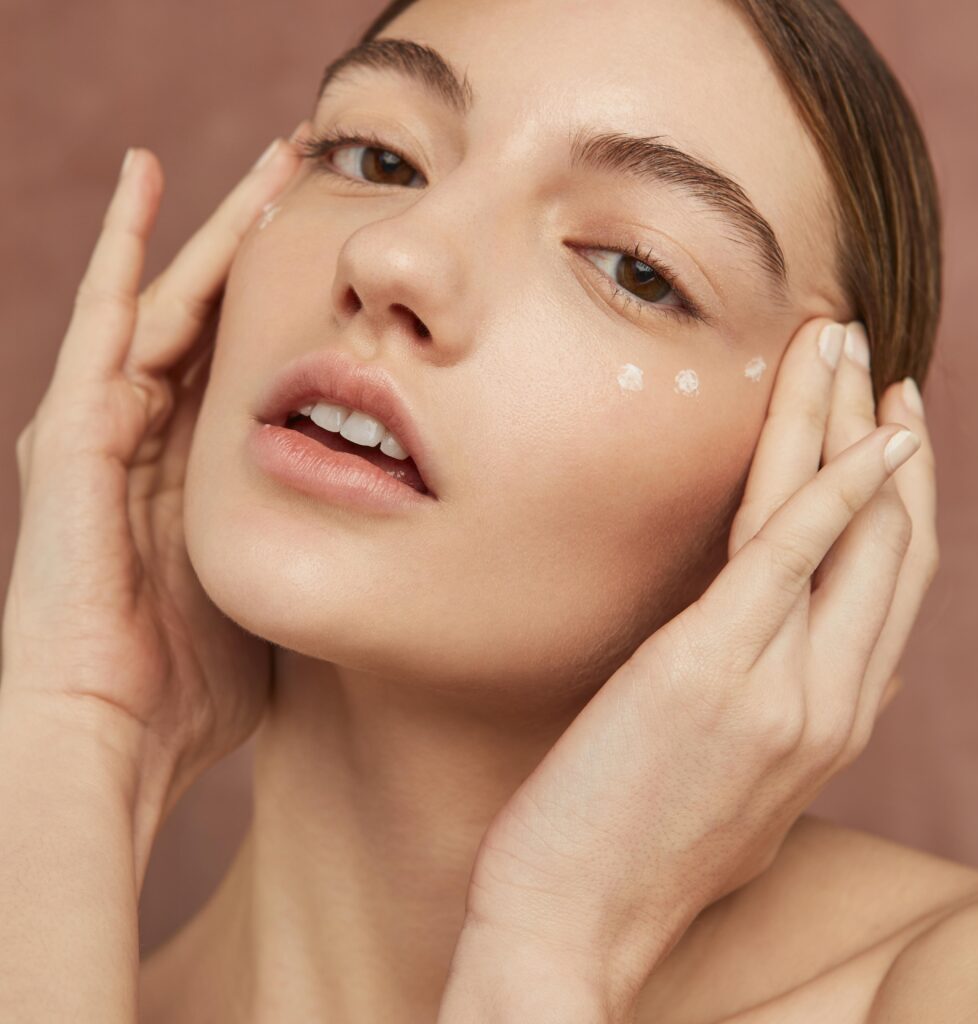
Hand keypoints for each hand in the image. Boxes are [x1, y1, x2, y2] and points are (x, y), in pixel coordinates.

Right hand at [1, 127, 307, 877]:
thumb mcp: (274, 597)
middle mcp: (153, 438)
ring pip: (169, 299)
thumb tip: (382, 538)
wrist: (112, 735)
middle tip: (316, 182)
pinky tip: (145, 180)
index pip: (252, 365)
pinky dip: (119, 246)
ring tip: (270, 162)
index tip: (351, 261)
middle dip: (264, 247)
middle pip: (216, 317)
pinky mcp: (73, 428)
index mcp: (200, 475)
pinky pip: (100, 318)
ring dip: (217, 230)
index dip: (297, 308)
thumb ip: (309, 549)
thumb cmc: (195, 689)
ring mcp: (107, 427)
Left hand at [454, 318, 937, 1016]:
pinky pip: (794, 553)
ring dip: (854, 426)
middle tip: (880, 363)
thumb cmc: (628, 851)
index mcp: (829, 725)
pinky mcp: (715, 671)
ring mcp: (783, 689)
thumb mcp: (729, 786)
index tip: (888, 433)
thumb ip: (770, 713)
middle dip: (889, 442)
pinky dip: (833, 481)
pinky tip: (854, 421)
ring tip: (851, 344)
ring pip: (849, 530)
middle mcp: (830, 704)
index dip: (899, 502)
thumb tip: (778, 653)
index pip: (890, 591)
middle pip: (890, 546)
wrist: (572, 926)